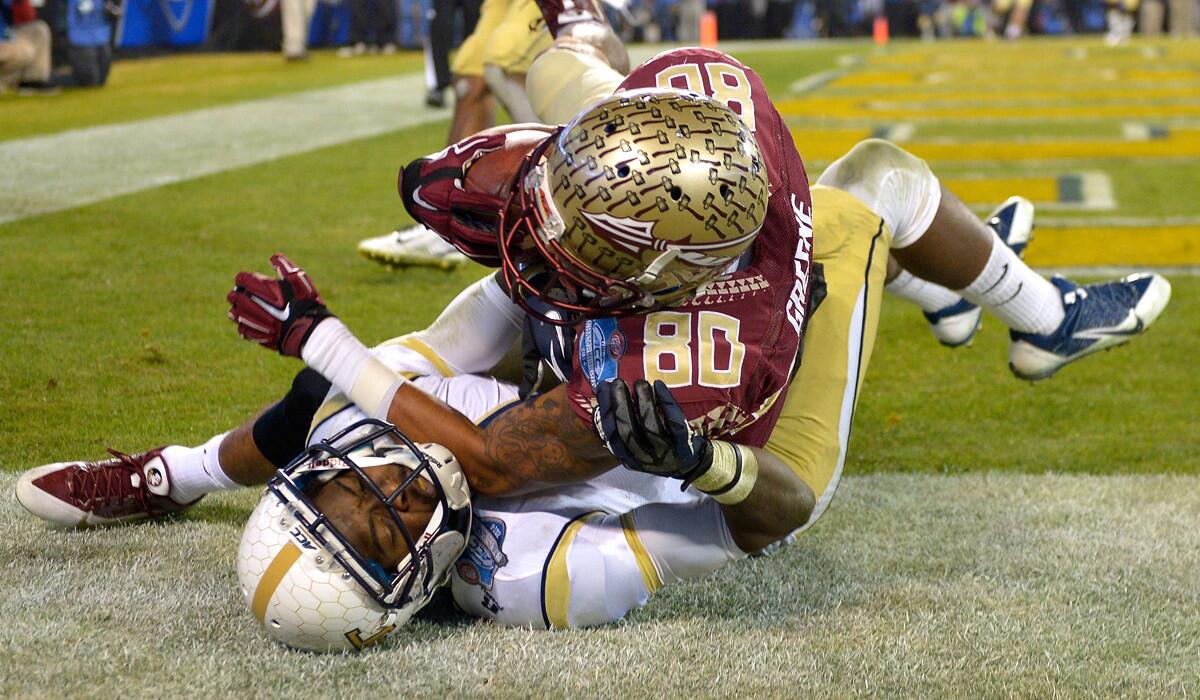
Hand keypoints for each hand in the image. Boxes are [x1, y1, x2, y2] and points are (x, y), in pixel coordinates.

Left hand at [227, 254, 331, 356]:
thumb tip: (273, 257)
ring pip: (237, 315)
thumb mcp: (299, 280)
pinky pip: (244, 331)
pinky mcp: (259, 336)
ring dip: (236, 310)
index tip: (245, 281)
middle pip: (236, 297)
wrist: (310, 330)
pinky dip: (243, 326)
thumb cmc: (305, 303)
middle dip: (236, 294)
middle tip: (238, 294)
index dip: (243, 279)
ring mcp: (256, 322)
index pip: (242, 279)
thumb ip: (284, 267)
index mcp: (263, 288)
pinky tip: (245, 324)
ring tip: (237, 309)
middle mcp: (255, 304)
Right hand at [592, 378, 711, 482]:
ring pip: (651, 427)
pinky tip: (659, 385)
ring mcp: (665, 454)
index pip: (611, 435)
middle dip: (621, 405)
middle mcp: (644, 459)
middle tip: (618, 383)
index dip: (605, 410)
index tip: (603, 387)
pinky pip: (674, 423)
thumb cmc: (658, 446)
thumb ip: (622, 423)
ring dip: (643, 401)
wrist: (690, 463)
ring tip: (639, 383)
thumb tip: (606, 391)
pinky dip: (666, 402)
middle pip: (628, 432)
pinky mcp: (684, 446)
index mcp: (628, 458)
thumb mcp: (637, 442)